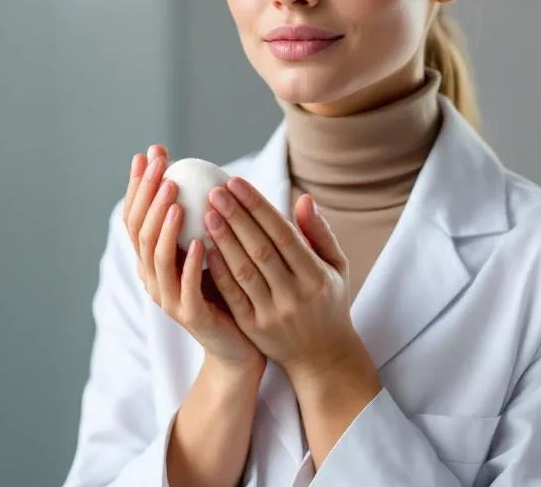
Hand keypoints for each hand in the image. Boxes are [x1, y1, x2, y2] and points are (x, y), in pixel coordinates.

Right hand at [123, 145, 264, 373]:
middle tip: (160, 166)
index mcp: (154, 259)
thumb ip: (202, 217)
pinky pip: (186, 285)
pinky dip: (190, 262)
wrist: (242, 343)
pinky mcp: (189, 316)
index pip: (136, 216)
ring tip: (174, 195)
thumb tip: (206, 169)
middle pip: (139, 232)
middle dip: (147, 195)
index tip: (150, 153)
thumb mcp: (211, 248)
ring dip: (164, 223)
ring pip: (156, 256)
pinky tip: (200, 240)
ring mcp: (168, 298)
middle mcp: (153, 277)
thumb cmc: (229, 290)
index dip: (139, 184)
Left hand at [202, 179, 367, 379]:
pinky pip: (233, 296)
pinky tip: (204, 248)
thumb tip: (303, 198)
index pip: (283, 233)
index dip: (258, 206)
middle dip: (236, 217)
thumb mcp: (336, 267)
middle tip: (215, 191)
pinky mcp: (254, 327)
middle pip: (261, 249)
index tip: (236, 182)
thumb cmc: (328, 302)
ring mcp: (274, 313)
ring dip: (223, 241)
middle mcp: (295, 294)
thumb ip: (319, 233)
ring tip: (207, 214)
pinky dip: (219, 271)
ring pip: (245, 271)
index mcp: (317, 275)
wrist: (323, 358)